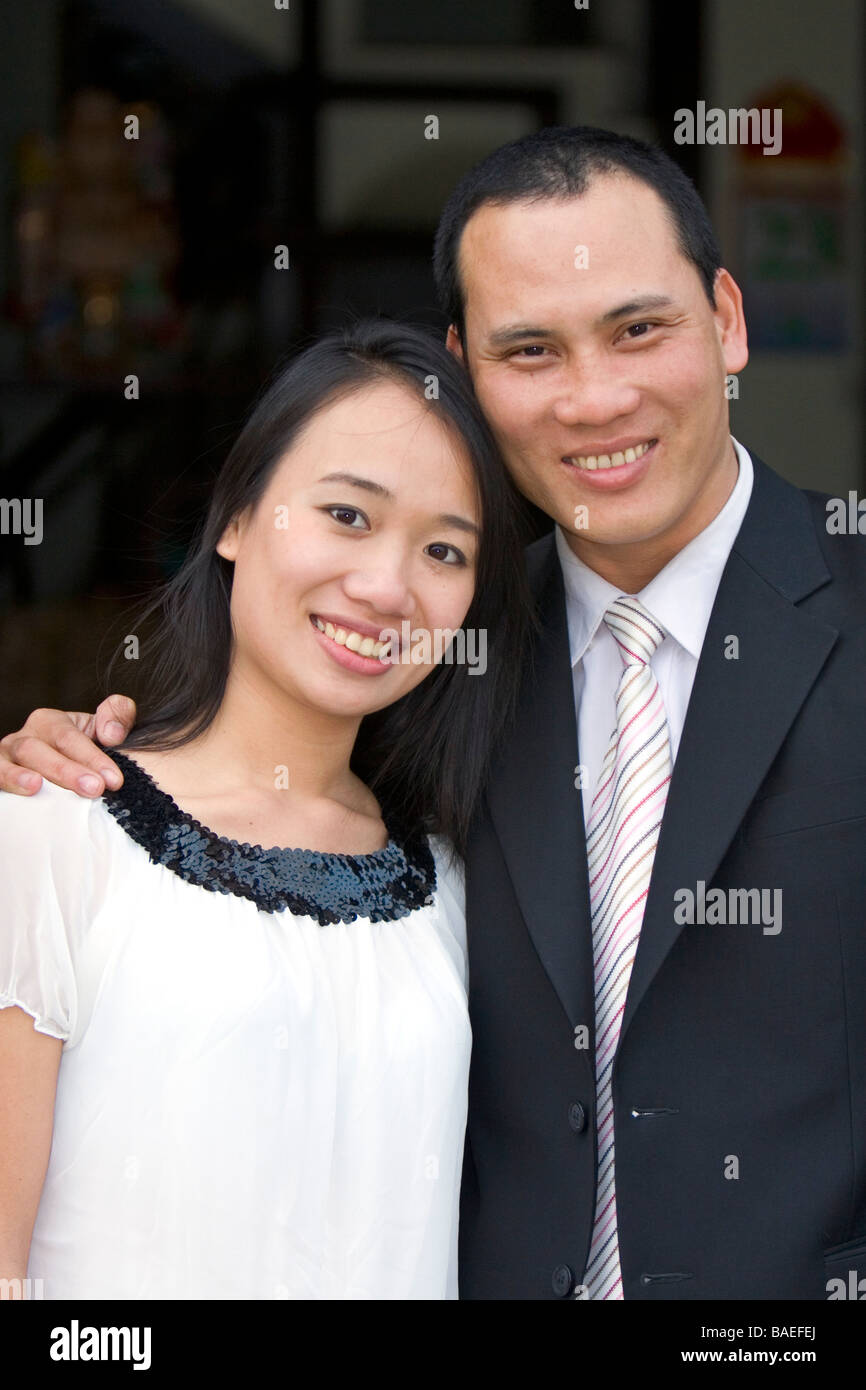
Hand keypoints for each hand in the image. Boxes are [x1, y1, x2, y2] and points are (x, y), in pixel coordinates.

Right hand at [0, 695, 135, 796]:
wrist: (69, 775)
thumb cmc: (89, 753)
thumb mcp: (106, 730)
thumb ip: (118, 716)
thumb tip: (112, 733)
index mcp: (51, 722)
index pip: (70, 737)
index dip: (92, 757)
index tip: (114, 780)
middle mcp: (25, 738)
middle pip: (38, 750)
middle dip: (66, 770)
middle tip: (94, 788)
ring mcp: (5, 759)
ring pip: (6, 763)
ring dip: (20, 776)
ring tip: (35, 786)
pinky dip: (3, 783)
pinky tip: (16, 794)